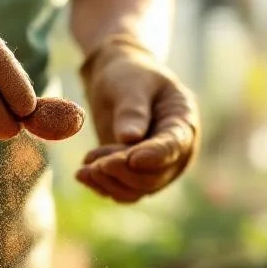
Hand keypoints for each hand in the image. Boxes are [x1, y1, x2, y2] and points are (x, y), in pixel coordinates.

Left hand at [74, 35, 198, 202]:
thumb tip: (130, 138)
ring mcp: (159, 168)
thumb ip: (132, 108)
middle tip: (91, 159)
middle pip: (155, 175)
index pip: (175, 145)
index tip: (132, 159)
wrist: (117, 83)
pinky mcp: (138, 176)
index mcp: (183, 122)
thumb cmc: (128, 75)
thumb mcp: (130, 82)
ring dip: (109, 181)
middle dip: (122, 169)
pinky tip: (83, 175)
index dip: (156, 155)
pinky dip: (103, 186)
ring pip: (138, 189)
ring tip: (83, 168)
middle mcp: (177, 152)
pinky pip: (124, 192)